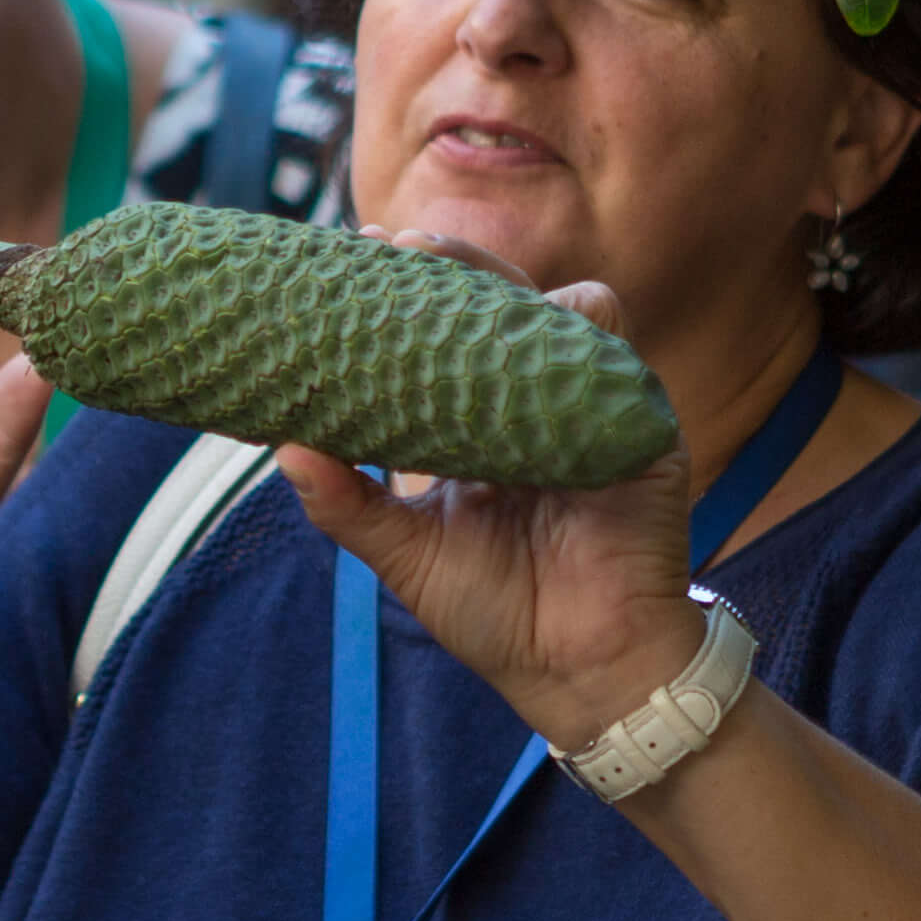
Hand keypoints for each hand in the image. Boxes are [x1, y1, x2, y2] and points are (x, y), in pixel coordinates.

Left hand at [273, 258, 703, 751]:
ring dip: (512, 287)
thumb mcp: (406, 554)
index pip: (449, 332)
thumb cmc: (496, 613)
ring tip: (453, 284)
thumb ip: (347, 503)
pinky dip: (573, 340)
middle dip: (456, 263)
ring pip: (566, 309)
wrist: (575, 674)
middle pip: (505, 302)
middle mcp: (539, 402)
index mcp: (483, 420)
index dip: (411, 289)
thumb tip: (281, 447)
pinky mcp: (639, 431)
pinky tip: (525, 340)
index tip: (360, 253)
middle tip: (399, 245)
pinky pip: (615, 359)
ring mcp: (592, 409)